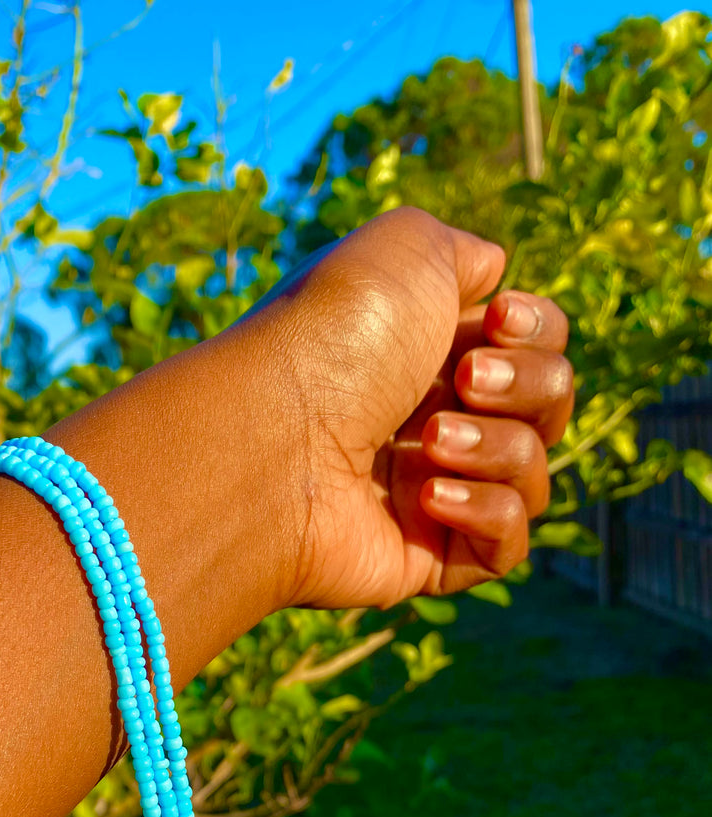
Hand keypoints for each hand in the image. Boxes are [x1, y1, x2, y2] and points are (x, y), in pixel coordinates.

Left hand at [236, 207, 573, 610]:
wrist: (275, 439)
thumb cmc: (335, 337)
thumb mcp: (406, 248)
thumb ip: (466, 255)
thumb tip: (497, 280)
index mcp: (427, 349)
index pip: (538, 344)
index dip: (538, 330)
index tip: (497, 320)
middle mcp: (431, 417)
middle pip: (551, 404)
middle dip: (525, 384)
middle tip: (463, 379)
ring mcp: (429, 491)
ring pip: (534, 472)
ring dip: (497, 446)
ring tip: (429, 441)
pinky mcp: (428, 558)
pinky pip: (507, 546)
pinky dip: (487, 511)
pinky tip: (428, 495)